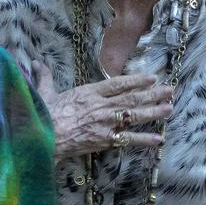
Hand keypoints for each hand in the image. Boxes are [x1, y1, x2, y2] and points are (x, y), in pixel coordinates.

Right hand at [36, 66, 173, 159]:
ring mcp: (105, 124)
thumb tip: (35, 63)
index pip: (118, 84)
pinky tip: (158, 139)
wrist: (41, 138)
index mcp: (89, 92)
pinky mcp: (104, 141)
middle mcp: (101, 106)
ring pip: (134, 116)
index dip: (136, 80)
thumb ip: (44, 77)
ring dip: (154, 112)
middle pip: (132, 98)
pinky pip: (128, 139)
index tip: (152, 78)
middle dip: (153, 94)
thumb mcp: (44, 93)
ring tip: (170, 108)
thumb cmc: (42, 115)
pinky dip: (144, 140)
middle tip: (170, 90)